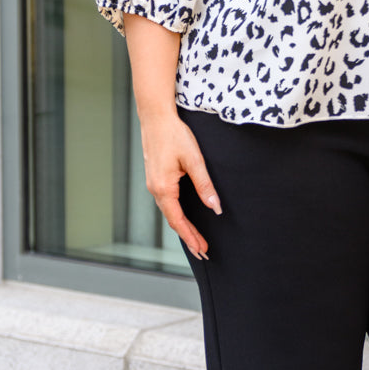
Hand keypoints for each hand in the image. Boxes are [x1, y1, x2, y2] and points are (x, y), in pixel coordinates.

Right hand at [140, 111, 221, 260]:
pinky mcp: (155, 178)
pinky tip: (183, 218)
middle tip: (202, 252)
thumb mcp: (194, 160)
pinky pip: (166, 203)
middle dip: (188, 237)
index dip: (191, 237)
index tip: (202, 249)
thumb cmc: (174, 135)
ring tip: (196, 239)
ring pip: (169, 212)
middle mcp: (155, 189)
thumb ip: (205, 185)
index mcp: (163, 188)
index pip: (178, 221)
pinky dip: (176, 215)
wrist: (155, 117)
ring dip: (182, 227)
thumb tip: (215, 207)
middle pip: (172, 220)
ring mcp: (153, 184)